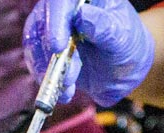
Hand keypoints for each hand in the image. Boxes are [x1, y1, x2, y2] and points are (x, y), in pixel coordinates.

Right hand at [23, 0, 154, 105]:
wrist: (126, 67)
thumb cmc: (128, 45)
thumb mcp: (123, 37)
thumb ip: (104, 28)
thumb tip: (82, 17)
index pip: (61, 2)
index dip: (55, 21)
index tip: (58, 47)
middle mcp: (62, 10)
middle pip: (42, 23)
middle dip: (51, 54)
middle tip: (68, 77)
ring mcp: (52, 29)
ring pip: (35, 44)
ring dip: (48, 70)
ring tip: (68, 89)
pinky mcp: (46, 51)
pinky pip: (37, 63)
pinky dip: (48, 80)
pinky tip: (64, 93)